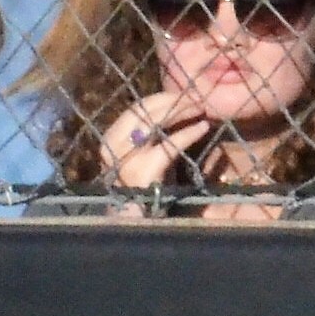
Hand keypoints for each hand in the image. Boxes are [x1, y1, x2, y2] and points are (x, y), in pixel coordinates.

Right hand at [99, 90, 218, 192]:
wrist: (137, 221)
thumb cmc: (146, 185)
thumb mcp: (146, 153)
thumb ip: (153, 133)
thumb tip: (177, 106)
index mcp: (110, 139)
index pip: (135, 107)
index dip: (161, 98)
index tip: (184, 94)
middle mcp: (112, 146)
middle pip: (142, 110)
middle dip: (172, 101)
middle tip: (196, 99)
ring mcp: (125, 160)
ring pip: (153, 123)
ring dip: (180, 111)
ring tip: (201, 108)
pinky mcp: (142, 172)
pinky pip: (168, 146)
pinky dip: (188, 133)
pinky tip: (203, 127)